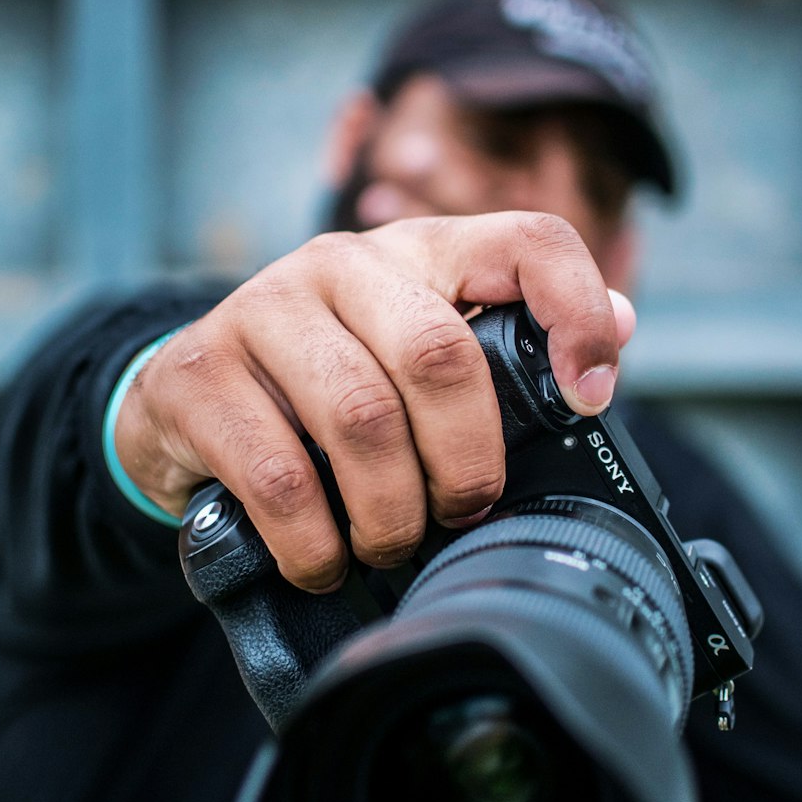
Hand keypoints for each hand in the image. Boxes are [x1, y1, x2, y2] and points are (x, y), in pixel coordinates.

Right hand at [115, 213, 635, 590]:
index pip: (525, 241)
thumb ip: (505, 350)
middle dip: (466, 462)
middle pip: (441, 356)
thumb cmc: (326, 389)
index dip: (575, 312)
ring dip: (390, 512)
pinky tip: (323, 560)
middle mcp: (342, 265)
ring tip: (390, 545)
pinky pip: (279, 474)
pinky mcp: (196, 372)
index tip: (588, 398)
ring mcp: (261, 308)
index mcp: (419, 254)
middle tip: (458, 512)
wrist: (185, 403)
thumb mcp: (413, 357)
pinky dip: (316, 542)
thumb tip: (616, 333)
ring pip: (362, 419)